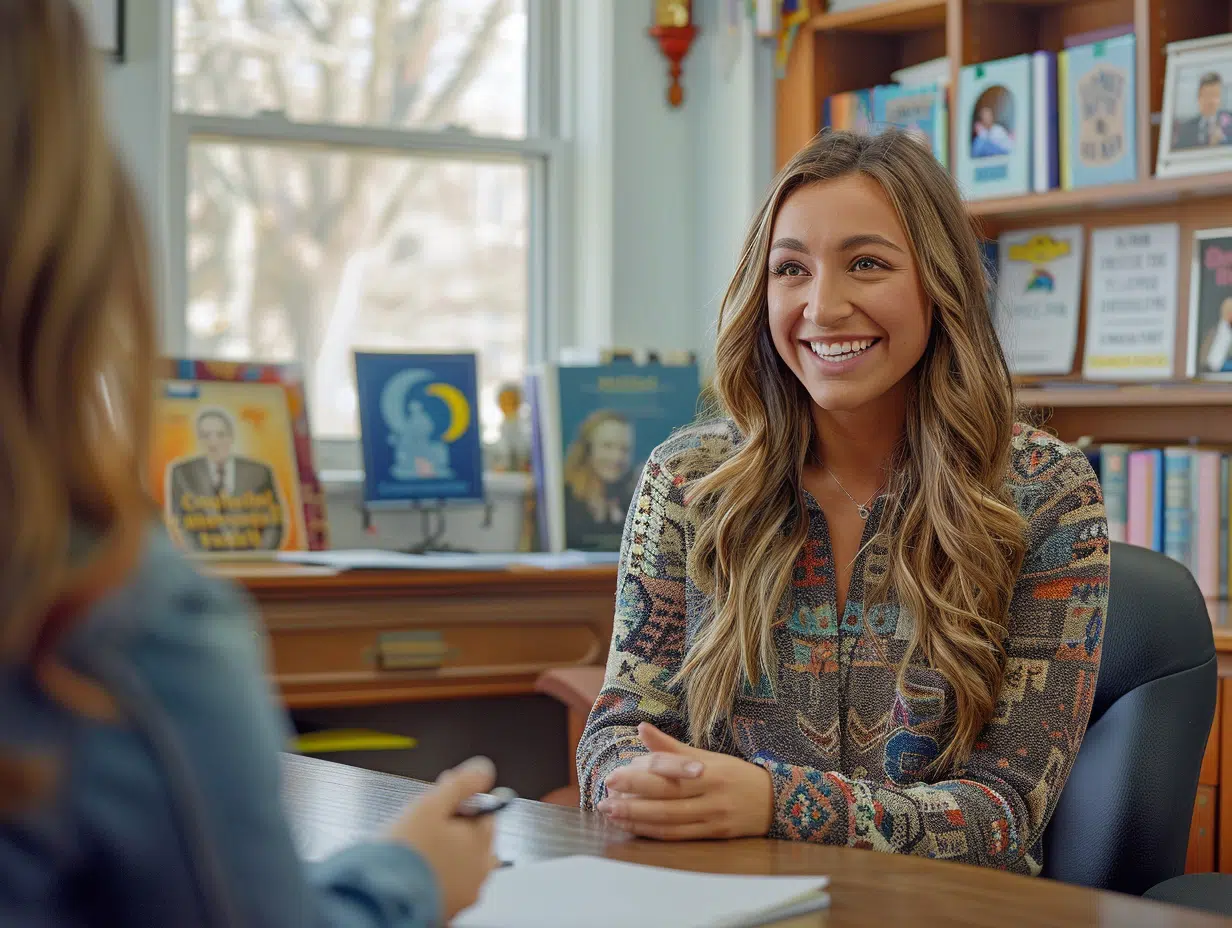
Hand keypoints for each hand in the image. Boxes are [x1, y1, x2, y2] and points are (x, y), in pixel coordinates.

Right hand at [386, 757, 499, 920]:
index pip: (485, 812)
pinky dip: (438, 877)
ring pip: (462, 865)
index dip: (461, 801)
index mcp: (481, 844)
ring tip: (419, 851)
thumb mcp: (431, 806)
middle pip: (475, 840)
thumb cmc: (405, 856)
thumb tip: (483, 769)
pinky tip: (418, 872)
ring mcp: (464, 894)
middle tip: (426, 826)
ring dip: (448, 854)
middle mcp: (479, 872)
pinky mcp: (448, 910)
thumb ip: (460, 784)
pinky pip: (448, 887)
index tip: (441, 801)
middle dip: (456, 829)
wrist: (381, 900)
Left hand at [598, 723, 773, 839]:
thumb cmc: (734, 775)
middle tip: (604, 798)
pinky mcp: (713, 836)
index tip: (614, 775)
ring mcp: (713, 818)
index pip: (670, 773)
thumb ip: (672, 747)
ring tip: (610, 814)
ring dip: (637, 819)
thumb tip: (642, 729)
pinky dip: (652, 833)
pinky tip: (633, 827)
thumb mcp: (707, 757)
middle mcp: (711, 796)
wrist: (774, 802)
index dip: (641, 776)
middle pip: (666, 800)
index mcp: (709, 771)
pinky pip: (678, 836)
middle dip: (632, 800)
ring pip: (669, 822)